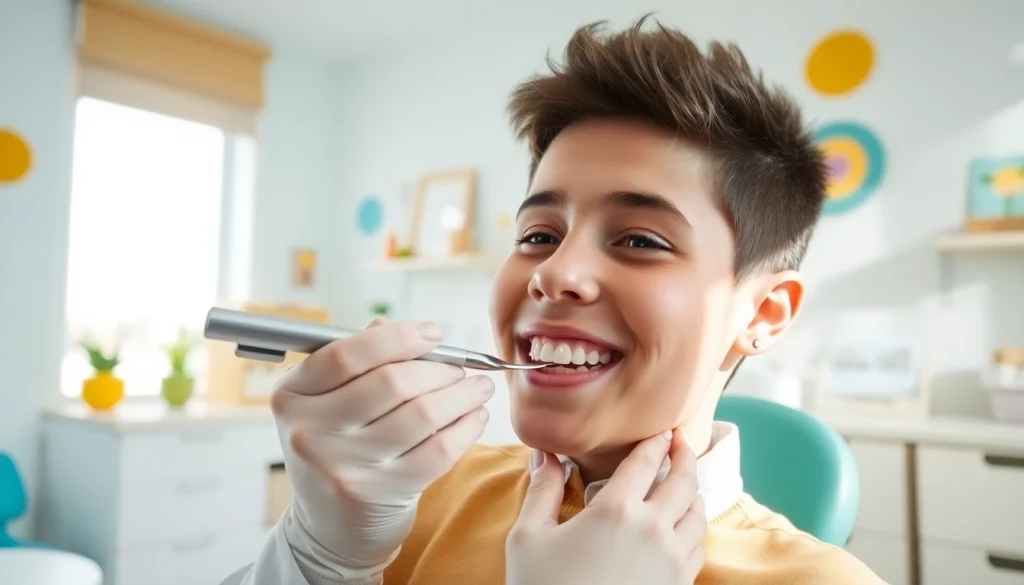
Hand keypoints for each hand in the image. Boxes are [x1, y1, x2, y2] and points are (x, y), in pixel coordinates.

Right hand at [270, 318, 493, 574]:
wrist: (332, 527)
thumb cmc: (338, 451)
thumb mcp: (330, 405)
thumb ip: (361, 364)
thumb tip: (401, 329)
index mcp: (292, 397)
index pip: (346, 354)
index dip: (398, 338)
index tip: (434, 333)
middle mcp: (310, 432)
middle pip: (390, 382)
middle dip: (439, 369)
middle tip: (461, 368)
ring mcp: (343, 467)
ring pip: (421, 414)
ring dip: (461, 395)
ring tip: (478, 388)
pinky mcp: (380, 494)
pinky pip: (438, 450)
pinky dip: (466, 428)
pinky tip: (475, 418)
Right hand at [506, 429, 706, 584]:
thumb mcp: (528, 537)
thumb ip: (542, 490)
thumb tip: (544, 454)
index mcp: (616, 510)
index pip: (646, 461)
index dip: (657, 440)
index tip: (663, 430)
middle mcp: (653, 530)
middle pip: (685, 482)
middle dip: (685, 456)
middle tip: (681, 442)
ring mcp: (670, 562)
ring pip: (699, 515)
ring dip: (694, 493)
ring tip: (685, 484)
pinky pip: (698, 549)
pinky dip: (694, 530)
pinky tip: (682, 528)